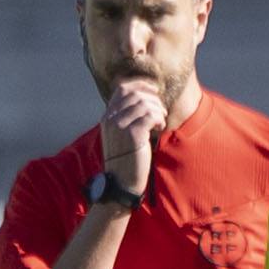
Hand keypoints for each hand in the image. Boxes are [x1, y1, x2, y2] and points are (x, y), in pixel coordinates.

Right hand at [98, 80, 166, 196]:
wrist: (121, 182)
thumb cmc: (126, 160)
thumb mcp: (121, 136)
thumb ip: (127, 118)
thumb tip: (145, 101)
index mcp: (107, 117)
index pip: (122, 89)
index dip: (141, 86)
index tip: (154, 91)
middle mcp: (110, 119)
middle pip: (135, 94)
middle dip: (153, 99)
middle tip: (161, 111)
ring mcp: (120, 126)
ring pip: (144, 104)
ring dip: (158, 110)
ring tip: (161, 121)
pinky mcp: (133, 135)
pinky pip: (150, 116)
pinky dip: (159, 119)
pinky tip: (160, 128)